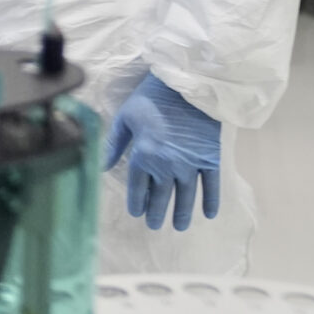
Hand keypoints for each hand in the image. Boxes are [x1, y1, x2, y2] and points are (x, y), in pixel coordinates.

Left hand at [104, 73, 221, 229]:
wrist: (187, 85)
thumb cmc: (151, 99)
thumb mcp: (125, 118)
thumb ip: (114, 145)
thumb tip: (101, 167)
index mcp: (143, 155)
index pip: (138, 186)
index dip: (137, 201)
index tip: (136, 213)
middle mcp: (166, 165)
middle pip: (161, 195)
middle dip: (157, 212)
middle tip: (154, 225)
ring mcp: (191, 164)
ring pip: (186, 196)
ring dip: (182, 213)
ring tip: (178, 227)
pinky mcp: (211, 159)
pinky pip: (212, 186)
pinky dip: (211, 201)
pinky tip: (209, 215)